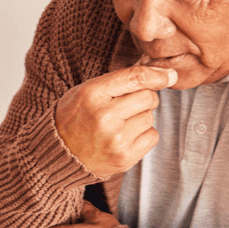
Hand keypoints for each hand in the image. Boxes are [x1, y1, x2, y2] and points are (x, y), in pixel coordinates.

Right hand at [54, 63, 175, 177]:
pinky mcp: (124, 157)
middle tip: (126, 106)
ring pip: (150, 117)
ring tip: (119, 124)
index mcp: (91, 95)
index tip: (169, 75)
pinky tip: (125, 137)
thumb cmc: (75, 118)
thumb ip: (119, 80)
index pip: (136, 78)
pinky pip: (152, 136)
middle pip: (148, 97)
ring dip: (141, 118)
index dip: (158, 75)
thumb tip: (160, 70)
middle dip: (144, 98)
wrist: (59, 155)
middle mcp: (104, 117)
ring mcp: (115, 139)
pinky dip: (143, 135)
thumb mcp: (87, 91)